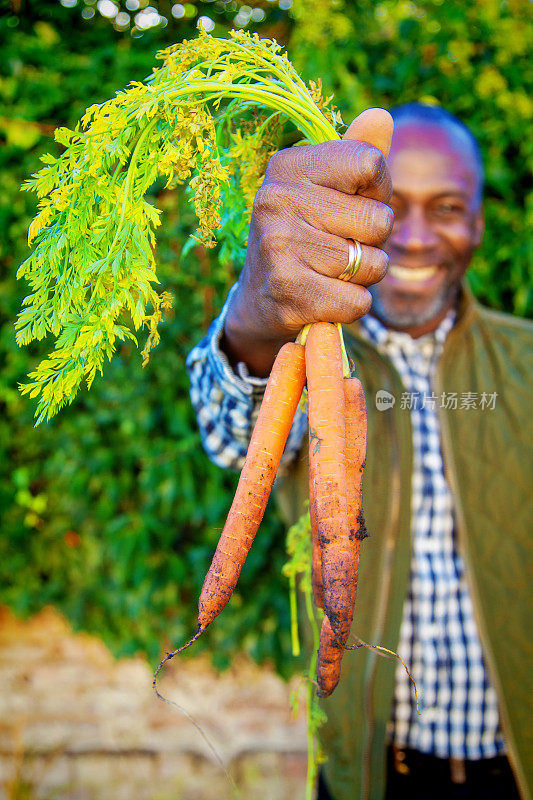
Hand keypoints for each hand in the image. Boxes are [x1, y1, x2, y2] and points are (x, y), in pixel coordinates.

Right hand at [223, 109, 393, 375]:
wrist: (258, 302)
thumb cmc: (303, 238)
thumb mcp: (323, 191)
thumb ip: (356, 155)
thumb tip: (382, 116)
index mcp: (287, 167)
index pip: (370, 164)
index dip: (379, 190)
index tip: (354, 205)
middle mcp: (276, 200)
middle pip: (379, 219)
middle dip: (373, 241)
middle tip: (340, 248)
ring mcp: (279, 247)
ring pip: (373, 263)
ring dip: (364, 276)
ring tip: (331, 273)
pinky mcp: (288, 293)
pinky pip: (358, 301)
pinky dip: (352, 305)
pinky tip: (326, 299)